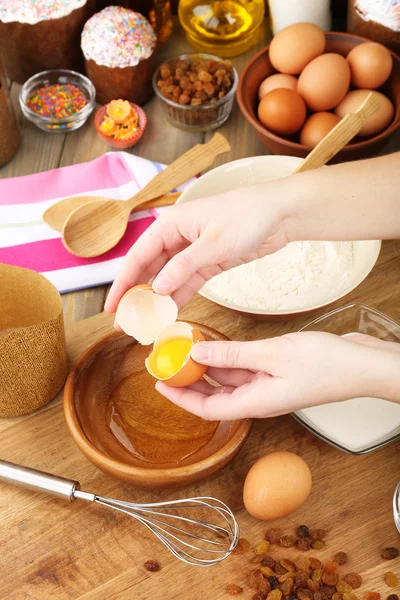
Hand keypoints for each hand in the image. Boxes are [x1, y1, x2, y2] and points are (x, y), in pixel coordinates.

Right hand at [105, 184, 289, 312]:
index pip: (138, 256)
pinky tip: (169, 315)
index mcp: (171, 224)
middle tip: (125, 323)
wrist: (281, 214)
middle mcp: (177, 237)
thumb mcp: (214, 242)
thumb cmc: (248, 216)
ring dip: (156, 301)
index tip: (112, 307)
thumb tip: (157, 288)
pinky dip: (178, 298)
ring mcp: (192, 251)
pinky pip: (187, 283)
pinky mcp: (208, 262)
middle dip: (136, 296)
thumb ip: (184, 266)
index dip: (123, 283)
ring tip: (144, 324)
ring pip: (166, 279)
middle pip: (148, 269)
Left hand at [156, 332, 399, 419]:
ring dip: (208, 365)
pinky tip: (218, 343)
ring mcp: (270, 384)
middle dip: (190, 380)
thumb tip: (199, 352)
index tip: (160, 384)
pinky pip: (245, 367)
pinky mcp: (278, 372)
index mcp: (257, 402)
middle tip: (168, 362)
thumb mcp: (274, 355)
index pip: (209, 409)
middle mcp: (260, 397)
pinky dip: (229, 356)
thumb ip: (234, 354)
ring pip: (229, 378)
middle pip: (215, 394)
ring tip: (186, 348)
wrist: (364, 364)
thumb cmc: (328, 366)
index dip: (181, 399)